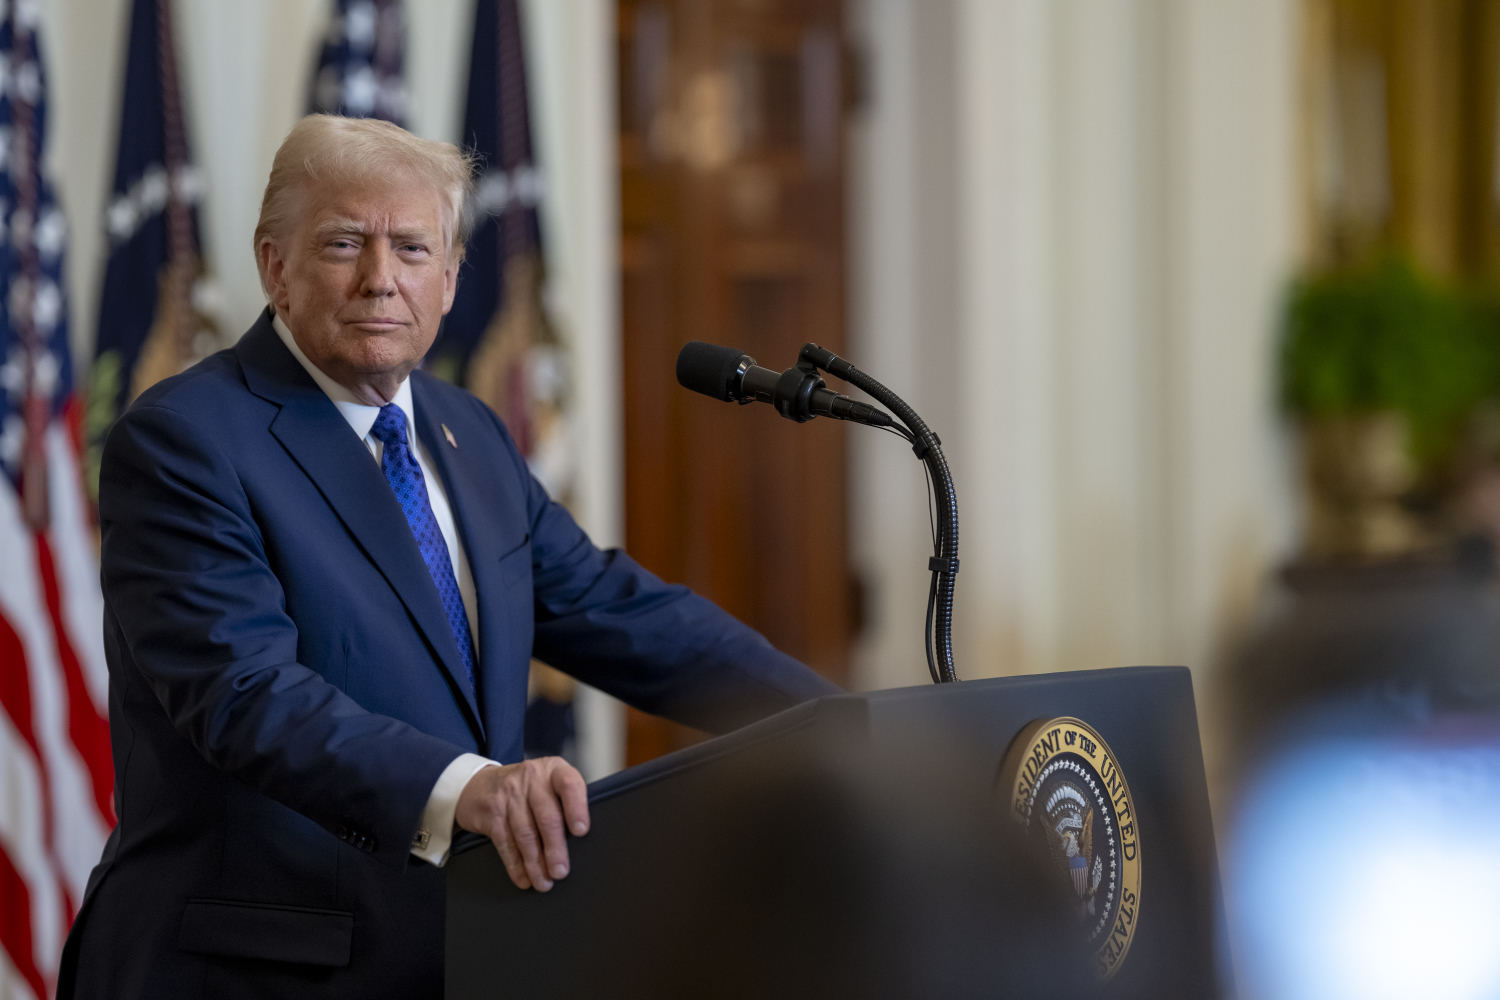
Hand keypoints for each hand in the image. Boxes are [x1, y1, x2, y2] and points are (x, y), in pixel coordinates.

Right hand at [454, 757, 588, 891]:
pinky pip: (505, 842)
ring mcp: (509, 794)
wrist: (481, 785)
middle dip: (555, 848)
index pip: (569, 784)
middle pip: (547, 816)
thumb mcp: (549, 784)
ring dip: (535, 863)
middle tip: (561, 871)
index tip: (581, 831)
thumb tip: (581, 843)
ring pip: (526, 833)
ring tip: (544, 881)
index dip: (577, 808)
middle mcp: (532, 778)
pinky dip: (515, 864)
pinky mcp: (492, 812)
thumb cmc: (528, 789)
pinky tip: (524, 877)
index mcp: (554, 770)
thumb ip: (565, 803)